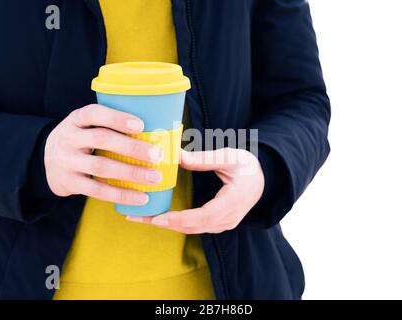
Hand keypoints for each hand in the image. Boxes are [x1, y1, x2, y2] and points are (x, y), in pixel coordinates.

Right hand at [44, 104, 163, 204]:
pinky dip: (121, 194)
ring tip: (155, 177)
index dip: (116, 118)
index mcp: (76, 119)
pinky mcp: (68, 183)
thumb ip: (110, 126)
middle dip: (132, 148)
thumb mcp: (85, 127)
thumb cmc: (80, 141)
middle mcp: (68, 138)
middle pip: (101, 139)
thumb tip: (156, 131)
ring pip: (101, 167)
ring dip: (131, 172)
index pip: (93, 113)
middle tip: (157, 155)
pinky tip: (141, 197)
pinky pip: (98, 190)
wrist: (45, 162)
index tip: (141, 125)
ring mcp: (66, 161)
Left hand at [126, 148, 264, 233]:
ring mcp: (225, 223)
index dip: (180, 219)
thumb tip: (176, 156)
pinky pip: (196, 227)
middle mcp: (229, 217)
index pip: (204, 216)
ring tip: (142, 218)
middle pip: (194, 226)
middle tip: (138, 218)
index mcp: (234, 200)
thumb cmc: (247, 166)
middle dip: (165, 224)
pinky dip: (177, 223)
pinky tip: (160, 217)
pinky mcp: (219, 223)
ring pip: (193, 229)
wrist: (263, 180)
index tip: (158, 218)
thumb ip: (204, 158)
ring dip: (168, 225)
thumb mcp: (229, 156)